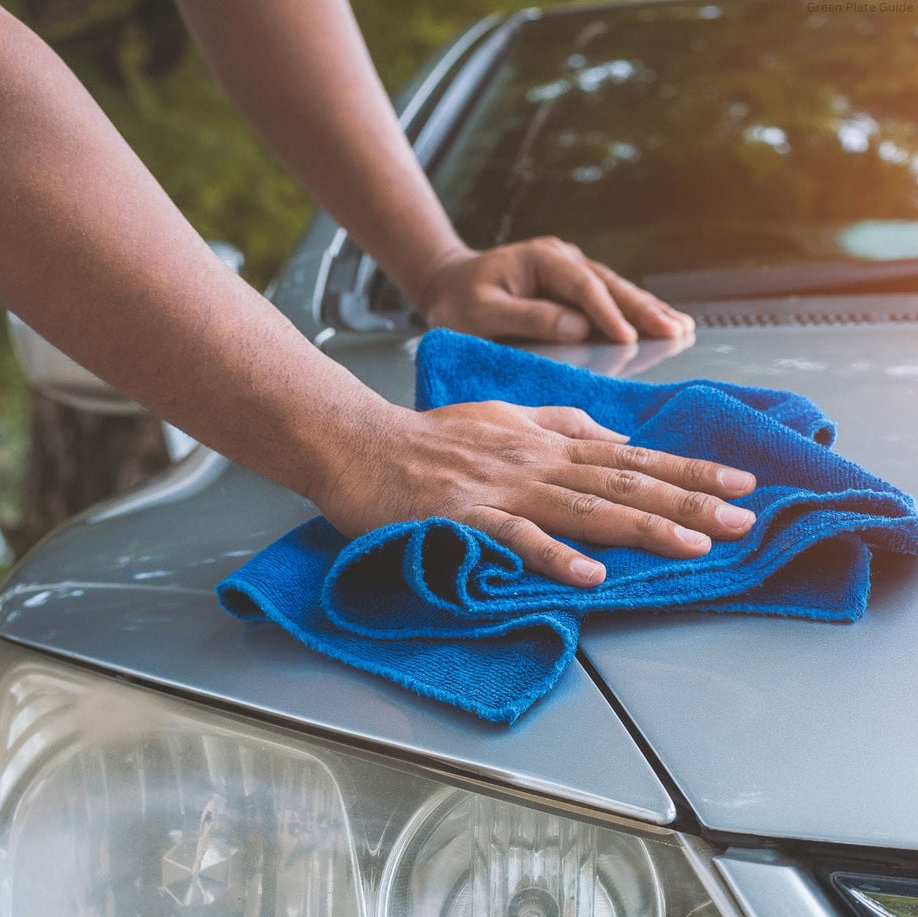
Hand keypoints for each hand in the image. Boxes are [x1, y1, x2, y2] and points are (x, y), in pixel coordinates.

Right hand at [312, 401, 755, 587]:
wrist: (360, 443)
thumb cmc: (428, 436)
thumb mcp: (501, 416)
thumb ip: (557, 422)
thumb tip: (610, 435)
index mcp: (543, 441)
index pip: (630, 456)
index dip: (688, 470)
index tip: (739, 483)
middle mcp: (533, 461)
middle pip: (621, 480)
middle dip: (687, 500)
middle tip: (742, 519)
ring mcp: (500, 489)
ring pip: (582, 506)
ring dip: (641, 525)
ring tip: (692, 545)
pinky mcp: (464, 516)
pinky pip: (514, 537)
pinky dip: (553, 554)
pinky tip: (590, 574)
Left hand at [413, 239, 694, 342]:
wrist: (447, 285)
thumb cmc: (458, 301)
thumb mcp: (482, 312)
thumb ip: (527, 318)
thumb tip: (577, 328)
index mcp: (541, 259)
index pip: (582, 285)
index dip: (607, 312)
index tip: (628, 337)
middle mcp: (563, 260)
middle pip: (610, 285)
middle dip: (643, 310)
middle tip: (675, 331)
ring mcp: (570, 272)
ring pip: (617, 291)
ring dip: (648, 310)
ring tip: (681, 328)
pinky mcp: (573, 289)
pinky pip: (609, 300)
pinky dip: (635, 314)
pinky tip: (663, 323)